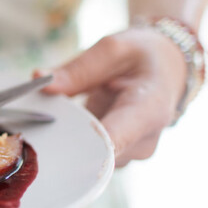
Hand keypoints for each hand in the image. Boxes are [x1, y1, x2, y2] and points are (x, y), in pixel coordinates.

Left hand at [35, 27, 186, 166]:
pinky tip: (72, 123)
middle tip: (46, 115)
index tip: (53, 142)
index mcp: (148, 111)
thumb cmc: (142, 57)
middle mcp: (143, 141)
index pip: (113, 142)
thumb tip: (40, 79)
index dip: (80, 148)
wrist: (167, 69)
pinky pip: (88, 157)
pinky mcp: (118, 157)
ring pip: (88, 158)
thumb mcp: (113, 49)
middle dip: (64, 137)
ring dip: (68, 139)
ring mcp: (131, 154)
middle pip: (94, 154)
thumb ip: (77, 69)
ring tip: (66, 112)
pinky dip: (74, 141)